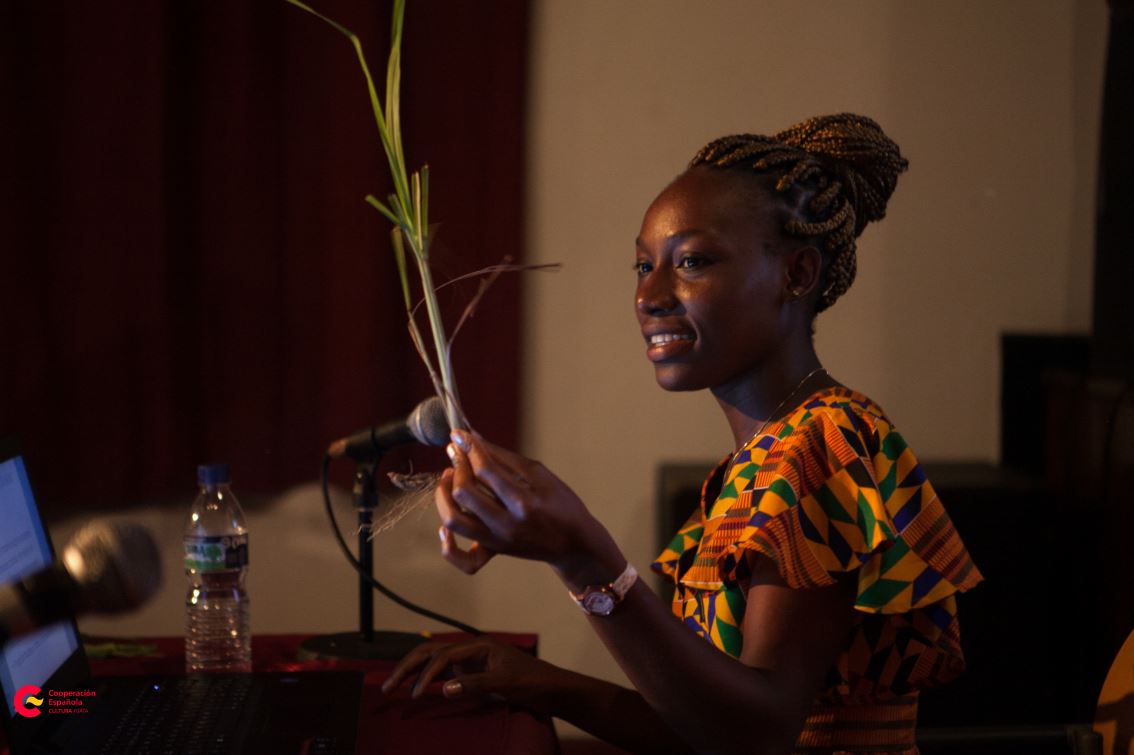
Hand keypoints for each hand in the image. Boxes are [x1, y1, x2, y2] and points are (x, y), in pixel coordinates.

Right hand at [380, 637, 559, 708]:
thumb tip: (442, 689)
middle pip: (431, 653)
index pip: (442, 656)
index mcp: (478, 646)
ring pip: (433, 662)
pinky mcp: (472, 674)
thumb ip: (475, 684)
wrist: (551, 689)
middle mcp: (471, 650)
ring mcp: (470, 662)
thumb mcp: (504, 683)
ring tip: (393, 686)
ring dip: (413, 672)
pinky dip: (426, 680)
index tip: (414, 694)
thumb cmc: (532, 682)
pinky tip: (415, 689)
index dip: (425, 674)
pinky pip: (443, 674)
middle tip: (387, 686)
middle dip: (407, 667)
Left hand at [435, 431, 621, 583]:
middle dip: (456, 466)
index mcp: (524, 502)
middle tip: (456, 452)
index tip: (459, 434)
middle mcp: (507, 524)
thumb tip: (475, 438)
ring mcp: (498, 540)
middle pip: (465, 492)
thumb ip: (505, 458)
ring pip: (454, 520)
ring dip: (444, 495)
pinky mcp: (494, 549)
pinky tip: (444, 526)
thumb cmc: (562, 504)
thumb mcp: (541, 475)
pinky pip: (461, 556)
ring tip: (449, 477)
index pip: (486, 470)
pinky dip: (447, 543)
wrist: (574, 544)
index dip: (469, 448)